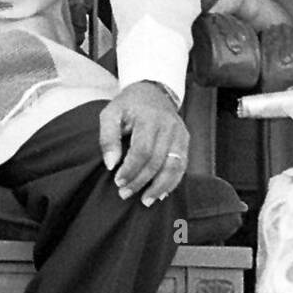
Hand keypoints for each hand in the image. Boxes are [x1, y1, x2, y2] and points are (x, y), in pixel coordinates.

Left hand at [99, 81, 188, 206]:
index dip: (130, 169)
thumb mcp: (111, 113)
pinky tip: (160, 193)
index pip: (142, 150)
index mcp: (149, 118)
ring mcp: (180, 133)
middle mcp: (168, 126)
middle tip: (125, 193)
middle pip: (157, 161)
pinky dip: (172, 182)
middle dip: (141, 181)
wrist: (153, 91)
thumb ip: (107, 137)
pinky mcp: (185, 140)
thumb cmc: (129, 105)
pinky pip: (182, 165)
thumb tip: (111, 164)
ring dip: (160, 187)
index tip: (118, 181)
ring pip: (174, 166)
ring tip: (146, 201)